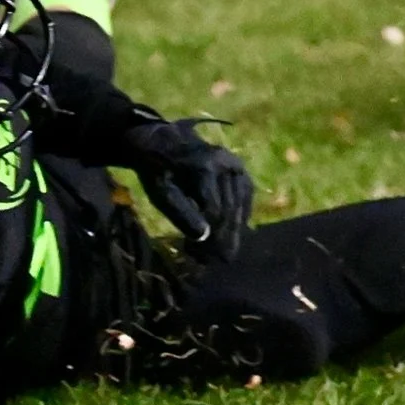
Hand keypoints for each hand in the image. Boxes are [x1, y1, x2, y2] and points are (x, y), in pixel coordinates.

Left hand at [123, 119, 254, 262]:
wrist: (165, 143)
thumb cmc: (158, 171)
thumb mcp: (161, 193)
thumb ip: (181, 213)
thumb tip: (203, 237)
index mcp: (205, 168)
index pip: (215, 211)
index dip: (210, 237)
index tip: (200, 257)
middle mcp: (227, 164)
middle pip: (229, 211)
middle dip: (223, 239)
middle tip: (215, 261)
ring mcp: (237, 166)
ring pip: (240, 207)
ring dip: (232, 233)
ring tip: (221, 254)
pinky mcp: (240, 171)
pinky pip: (245, 199)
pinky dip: (240, 218)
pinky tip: (232, 234)